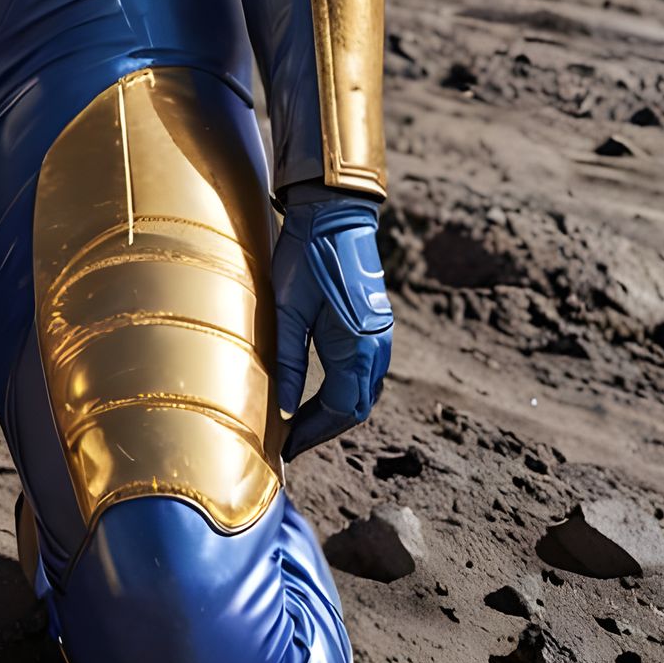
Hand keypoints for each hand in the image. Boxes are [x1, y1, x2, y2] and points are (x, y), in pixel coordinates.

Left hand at [272, 187, 393, 459]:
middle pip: (356, 406)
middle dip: (325, 428)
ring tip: (302, 424)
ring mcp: (379, 337)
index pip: (341, 409)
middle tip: (292, 441)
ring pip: (363, 391)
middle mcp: (376, 348)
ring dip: (335, 412)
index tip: (288, 447)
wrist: (334, 214)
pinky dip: (344, 391)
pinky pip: (364, 373)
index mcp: (358, 347)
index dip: (314, 432)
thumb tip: (285, 411)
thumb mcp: (288, 308)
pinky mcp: (373, 326)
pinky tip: (320, 394)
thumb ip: (289, 360)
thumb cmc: (307, 257)